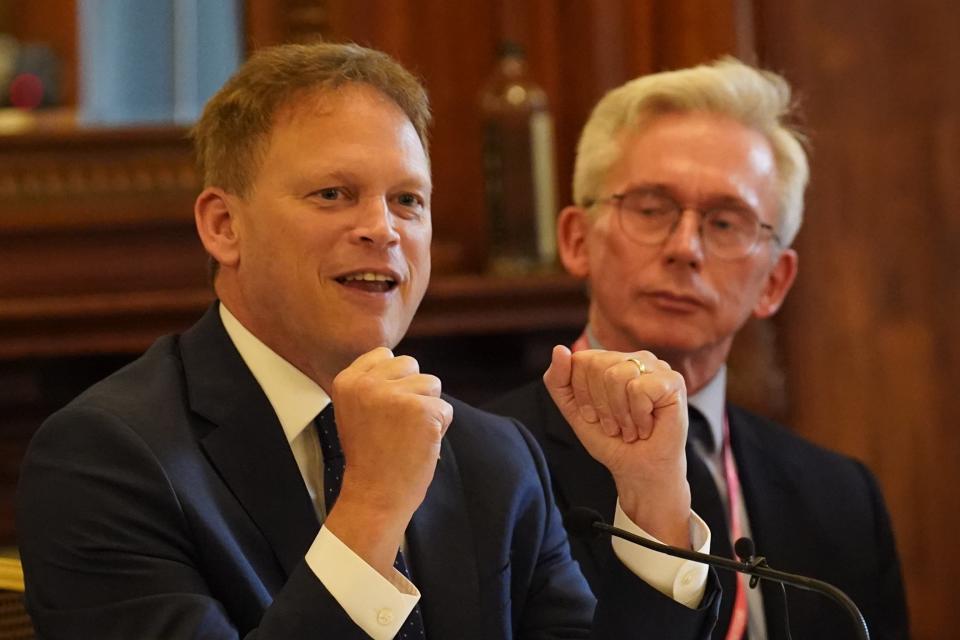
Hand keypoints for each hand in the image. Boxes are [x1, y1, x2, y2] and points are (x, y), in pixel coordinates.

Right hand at [322, 347, 452, 576]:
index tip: (385, 410)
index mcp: (347, 380)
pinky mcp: (421, 410)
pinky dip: (439, 428)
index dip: (394, 381)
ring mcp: (395, 396)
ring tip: (407, 435)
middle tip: (397, 425)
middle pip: (411, 365)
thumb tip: (405, 364)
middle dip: (413, 391)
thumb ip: (374, 384)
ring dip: (428, 408)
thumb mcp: (357, 410)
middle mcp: (368, 383)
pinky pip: (445, 409)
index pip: (385, 355)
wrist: (374, 496)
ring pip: (431, 384)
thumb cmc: (370, 456)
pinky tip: (419, 444)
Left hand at [543, 346, 691, 545]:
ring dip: (619, 414)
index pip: (581, 359)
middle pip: (598, 366)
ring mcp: (656, 366)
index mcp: (610, 360)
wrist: (638, 470)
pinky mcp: (673, 380)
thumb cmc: (610, 439)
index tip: (595, 416)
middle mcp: (633, 358)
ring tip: (630, 427)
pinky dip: (638, 416)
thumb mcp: (574, 410)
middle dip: (601, 405)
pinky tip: (647, 426)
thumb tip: (559, 349)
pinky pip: (639, 388)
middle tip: (615, 425)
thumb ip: (558, 381)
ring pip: (617, 375)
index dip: (583, 394)